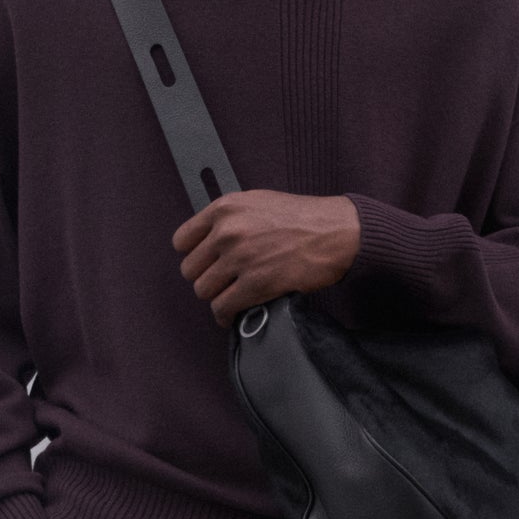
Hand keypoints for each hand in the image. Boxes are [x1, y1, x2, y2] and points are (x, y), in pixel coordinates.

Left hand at [172, 191, 360, 323]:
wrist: (335, 232)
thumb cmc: (302, 218)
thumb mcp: (258, 202)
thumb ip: (230, 218)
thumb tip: (209, 240)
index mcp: (225, 209)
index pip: (182, 240)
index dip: (193, 255)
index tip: (203, 263)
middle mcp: (228, 232)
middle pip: (190, 270)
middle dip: (206, 278)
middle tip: (222, 282)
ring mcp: (240, 259)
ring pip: (204, 291)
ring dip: (217, 297)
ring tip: (231, 296)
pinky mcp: (255, 284)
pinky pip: (223, 308)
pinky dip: (226, 315)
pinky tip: (234, 313)